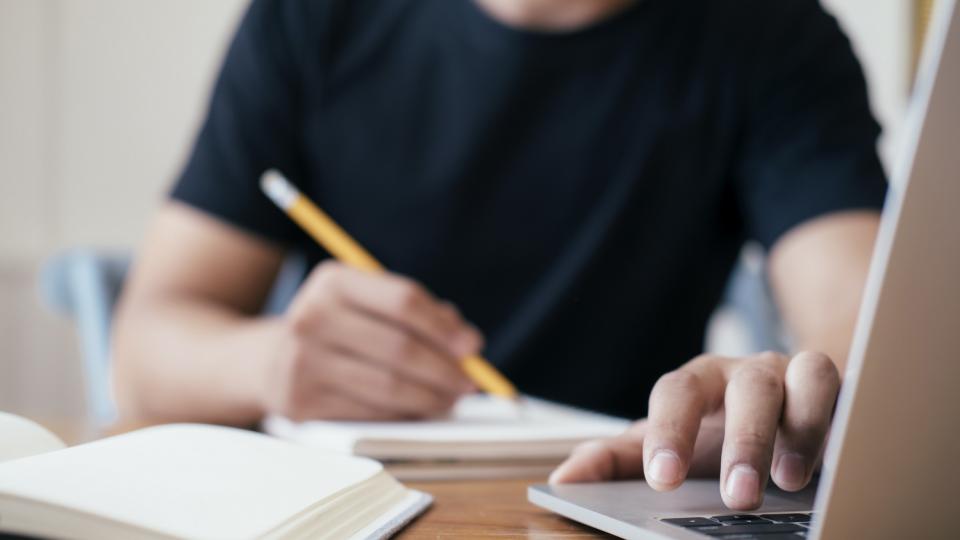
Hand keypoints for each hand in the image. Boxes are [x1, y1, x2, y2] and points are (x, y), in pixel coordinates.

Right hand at [260, 261, 481, 420]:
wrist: (270, 360)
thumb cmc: (340, 328)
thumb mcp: (368, 303)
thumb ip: (419, 313)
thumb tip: (466, 344)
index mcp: (333, 281)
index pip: (403, 301)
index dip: (444, 327)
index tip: (473, 346)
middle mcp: (312, 317)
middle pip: (400, 348)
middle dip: (444, 369)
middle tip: (469, 382)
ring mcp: (302, 362)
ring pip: (388, 386)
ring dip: (431, 397)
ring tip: (451, 399)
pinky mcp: (302, 403)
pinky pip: (370, 413)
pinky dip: (404, 414)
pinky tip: (419, 410)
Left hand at [550, 351, 840, 509]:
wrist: (775, 409)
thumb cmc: (712, 432)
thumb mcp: (665, 446)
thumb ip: (615, 460)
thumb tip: (563, 479)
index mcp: (697, 383)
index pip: (676, 393)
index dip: (669, 432)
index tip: (661, 478)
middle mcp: (745, 371)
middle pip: (744, 387)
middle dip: (742, 441)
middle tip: (736, 496)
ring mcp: (794, 373)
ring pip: (805, 376)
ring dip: (799, 428)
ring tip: (788, 481)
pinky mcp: (836, 386)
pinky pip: (843, 387)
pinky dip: (839, 417)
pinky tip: (835, 458)